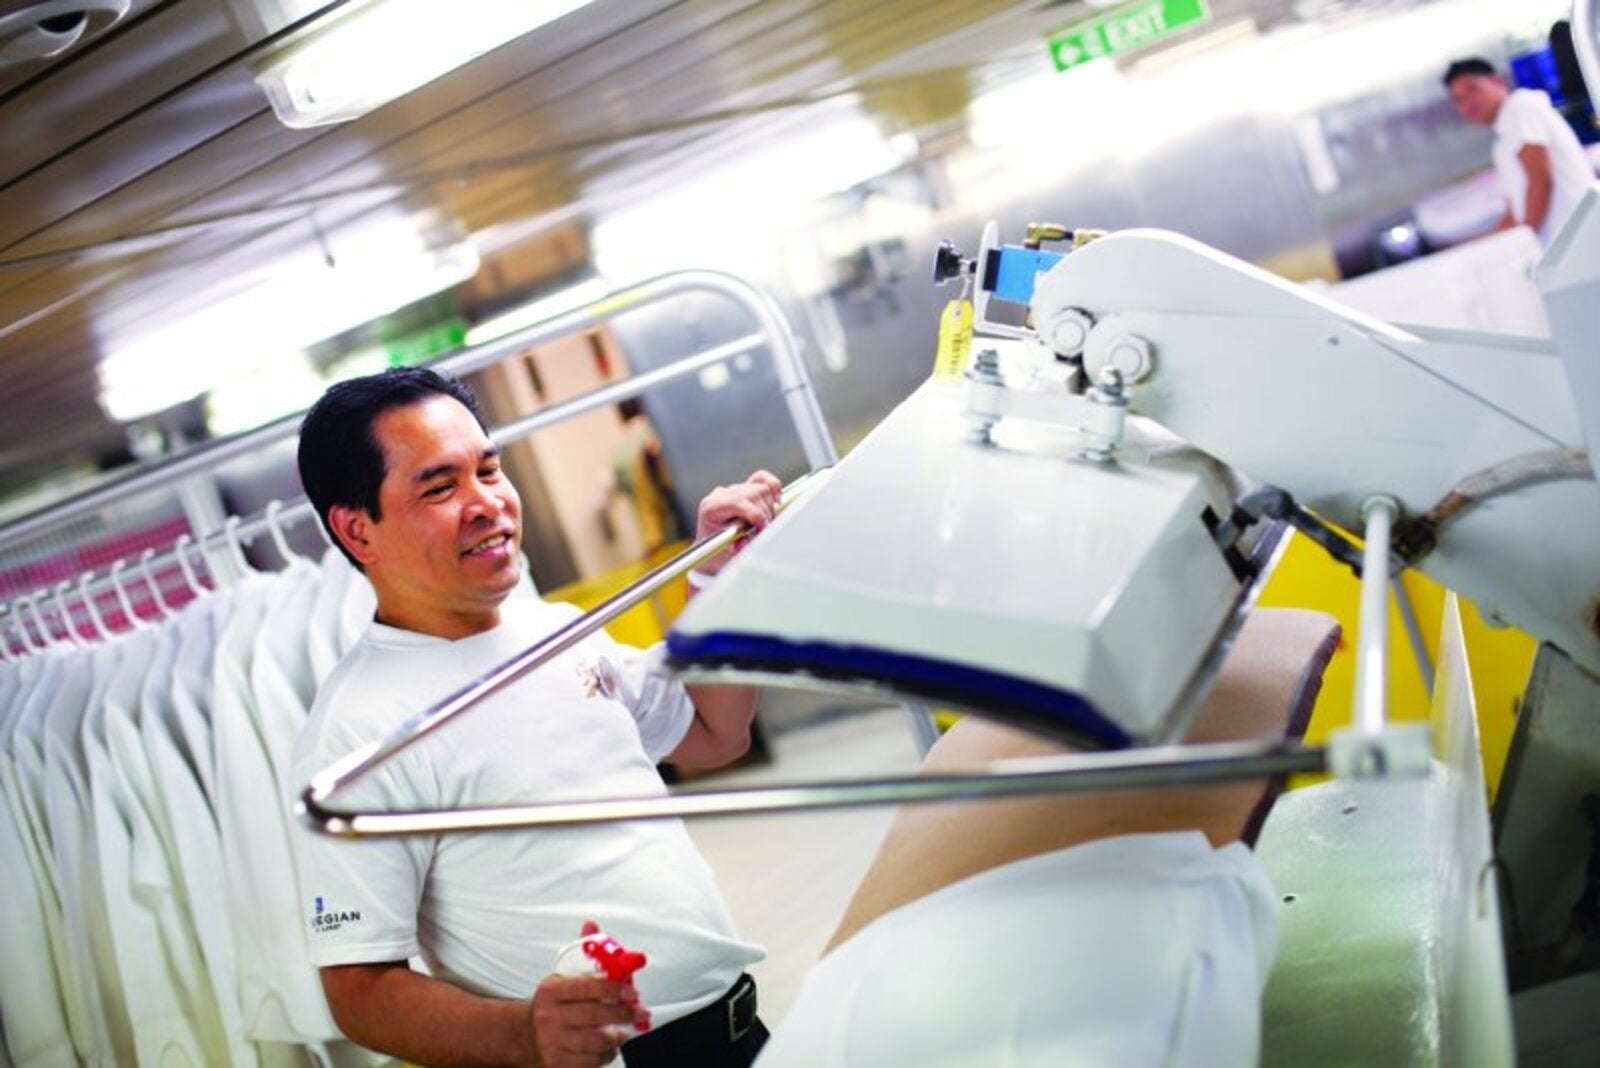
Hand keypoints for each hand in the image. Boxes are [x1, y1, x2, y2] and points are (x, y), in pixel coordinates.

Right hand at [528, 972, 648, 1066]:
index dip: (613, 989)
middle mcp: (549, 1016)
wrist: (528, 1032)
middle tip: (639, 1013)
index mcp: (552, 991)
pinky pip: (589, 1062)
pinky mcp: (556, 1062)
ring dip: (616, 1037)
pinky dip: (605, 1055)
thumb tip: (622, 977)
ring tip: (624, 1033)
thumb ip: (589, 979)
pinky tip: (610, 1048)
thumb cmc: (552, 1006)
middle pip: (594, 1015)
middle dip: (623, 1014)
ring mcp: (552, 1041)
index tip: (631, 993)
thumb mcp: (562, 984)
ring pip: (595, 1042)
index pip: (587, 987)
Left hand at [694, 470, 781, 575]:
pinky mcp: (744, 487)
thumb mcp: (724, 553)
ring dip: (769, 507)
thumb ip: (736, 547)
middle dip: (764, 513)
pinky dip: (772, 487)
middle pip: (753, 493)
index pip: (737, 501)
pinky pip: (761, 478)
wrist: (710, 550)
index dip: (755, 513)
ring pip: (761, 488)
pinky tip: (776, 500)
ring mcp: (732, 489)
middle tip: (764, 531)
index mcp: (710, 508)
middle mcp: (721, 495)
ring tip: (764, 524)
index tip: (763, 527)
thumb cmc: (715, 552)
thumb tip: (746, 541)